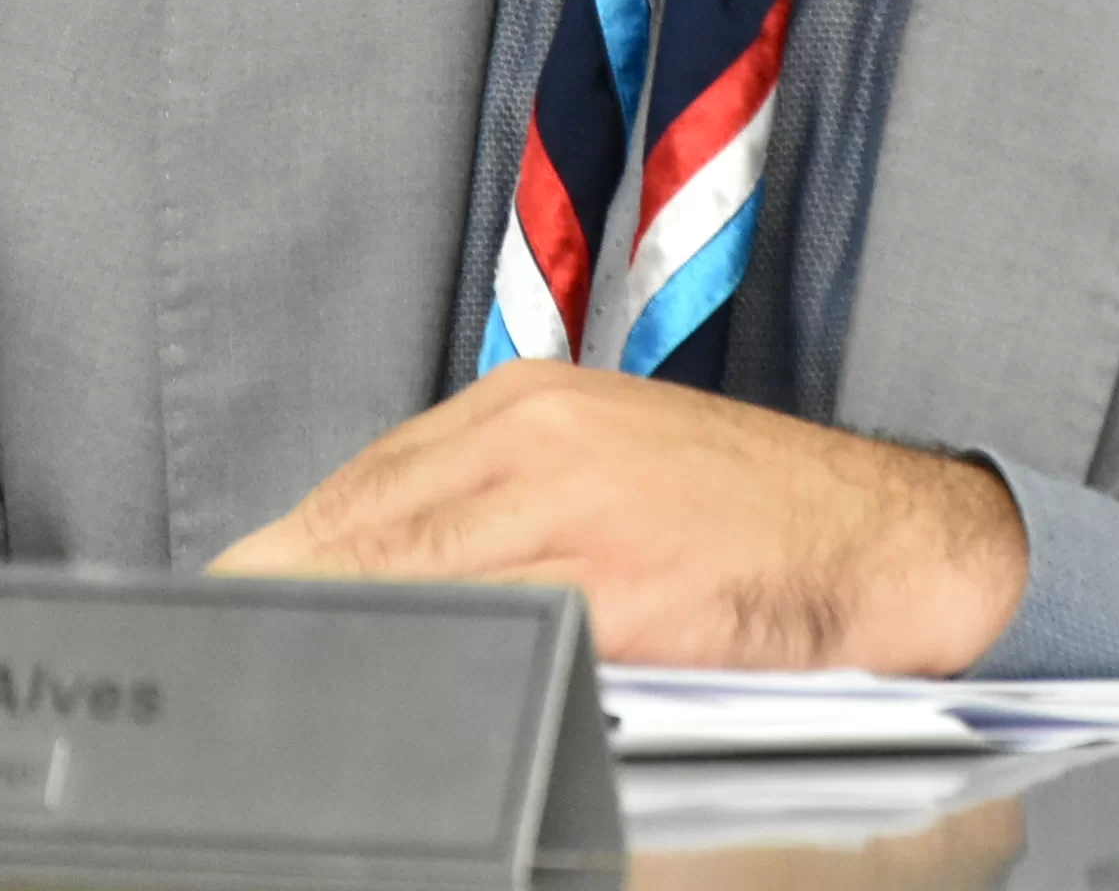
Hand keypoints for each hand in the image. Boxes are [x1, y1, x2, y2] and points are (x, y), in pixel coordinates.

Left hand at [208, 363, 1027, 671]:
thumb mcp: (605, 464)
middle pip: (359, 544)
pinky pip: (498, 645)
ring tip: (296, 710)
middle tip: (232, 679)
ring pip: (414, 593)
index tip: (224, 621)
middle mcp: (541, 442)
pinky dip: (447, 680)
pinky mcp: (625, 591)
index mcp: (527, 406)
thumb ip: (487, 503)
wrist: (894, 543)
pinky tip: (415, 712)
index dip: (275, 573)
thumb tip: (356, 570)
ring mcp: (580, 514)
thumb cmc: (749, 514)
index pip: (355, 496)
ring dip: (353, 656)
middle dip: (289, 618)